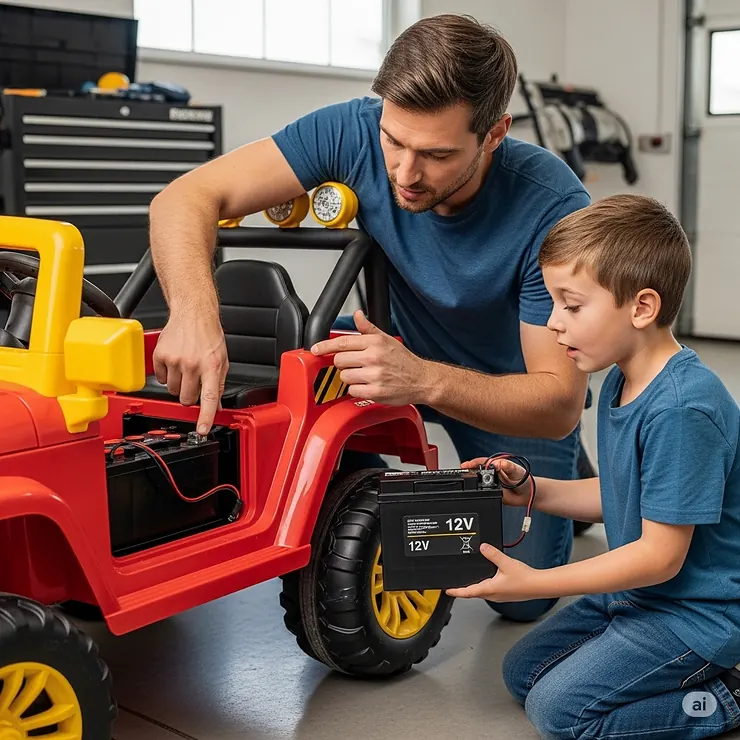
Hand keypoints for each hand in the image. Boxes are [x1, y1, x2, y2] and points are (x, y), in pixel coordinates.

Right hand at [152, 311, 227, 434]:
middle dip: (190, 396)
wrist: (193, 313)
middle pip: (186, 399)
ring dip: (178, 384)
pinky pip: (160, 379)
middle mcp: (193, 364)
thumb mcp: (222, 360)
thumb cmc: (209, 335)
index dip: (205, 417)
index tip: (202, 430)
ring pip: (172, 391)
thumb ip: (219, 385)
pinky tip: (174, 362)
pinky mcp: (160, 355)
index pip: (208, 398)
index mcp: (212, 366)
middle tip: (194, 382)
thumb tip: (216, 407)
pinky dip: (166, 374)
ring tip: (185, 368)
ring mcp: (175, 360)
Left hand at [311, 310, 433, 404]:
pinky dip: (357, 389)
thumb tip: (357, 315)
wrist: (422, 380)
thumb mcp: (387, 339)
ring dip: (350, 378)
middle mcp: (373, 357)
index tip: (315, 349)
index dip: (325, 346)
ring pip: (344, 376)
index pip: (342, 342)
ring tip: (364, 376)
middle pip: (339, 360)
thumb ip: (368, 328)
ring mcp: (374, 375)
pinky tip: (368, 385)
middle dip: (344, 364)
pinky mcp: (375, 391)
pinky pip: (352, 390)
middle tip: (355, 365)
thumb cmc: (404, 360)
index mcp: (374, 342)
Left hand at [446, 544, 544, 601]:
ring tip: (466, 583)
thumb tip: (482, 547)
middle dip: (463, 590)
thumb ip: (493, 554)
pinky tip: (486, 580)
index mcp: (490, 589)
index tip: (447, 590)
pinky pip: (490, 591)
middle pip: (473, 593)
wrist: (539, 586)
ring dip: (473, 589)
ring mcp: (499, 596)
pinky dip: (483, 587)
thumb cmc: (525, 579)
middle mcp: (493, 595)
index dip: (456, 591)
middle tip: (454, 586)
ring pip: (481, 593)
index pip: (468, 592)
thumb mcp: (506, 563)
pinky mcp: (505, 594)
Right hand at [461, 457, 530, 506]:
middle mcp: (492, 475)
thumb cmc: (524, 479)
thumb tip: (496, 463)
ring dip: (472, 483)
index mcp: (496, 465)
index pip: (482, 462)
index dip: (473, 463)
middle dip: (469, 472)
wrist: (529, 494)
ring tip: (468, 483)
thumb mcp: (516, 470)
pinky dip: (479, 495)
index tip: (466, 465)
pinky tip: (476, 493)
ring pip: (478, 484)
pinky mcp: (492, 495)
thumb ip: (506, 466)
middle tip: (464, 474)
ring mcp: (491, 485)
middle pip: (477, 472)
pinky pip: (483, 495)